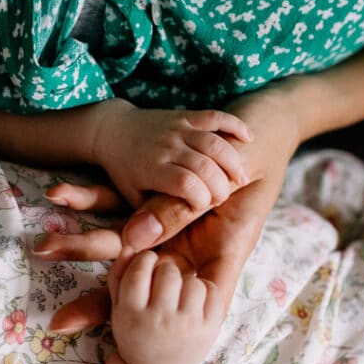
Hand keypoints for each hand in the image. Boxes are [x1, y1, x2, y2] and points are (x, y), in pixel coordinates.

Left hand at [47, 164, 287, 332]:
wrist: (265, 131)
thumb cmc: (259, 172)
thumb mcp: (230, 203)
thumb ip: (180, 218)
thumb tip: (134, 241)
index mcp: (188, 259)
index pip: (139, 290)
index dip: (101, 309)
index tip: (60, 323)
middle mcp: (168, 243)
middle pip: (115, 259)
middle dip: (75, 261)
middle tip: (37, 268)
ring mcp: (158, 215)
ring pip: (109, 228)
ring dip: (72, 232)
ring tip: (38, 237)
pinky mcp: (151, 185)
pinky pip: (116, 194)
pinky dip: (88, 194)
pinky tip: (58, 191)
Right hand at [108, 251, 222, 363]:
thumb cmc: (134, 333)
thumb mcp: (118, 307)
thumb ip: (120, 275)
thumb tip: (129, 246)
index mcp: (131, 315)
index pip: (139, 272)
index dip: (145, 260)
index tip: (147, 261)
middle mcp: (159, 322)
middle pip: (168, 273)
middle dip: (166, 270)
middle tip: (165, 277)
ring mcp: (187, 327)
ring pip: (192, 282)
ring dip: (187, 281)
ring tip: (180, 291)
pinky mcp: (209, 331)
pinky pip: (212, 293)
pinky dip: (206, 290)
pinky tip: (195, 298)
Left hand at [120, 85, 302, 250]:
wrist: (114, 130)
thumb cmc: (126, 172)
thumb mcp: (133, 197)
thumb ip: (149, 216)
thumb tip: (145, 246)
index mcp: (152, 170)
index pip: (184, 184)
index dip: (201, 197)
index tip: (205, 207)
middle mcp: (167, 148)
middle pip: (203, 165)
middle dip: (220, 184)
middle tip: (225, 198)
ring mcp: (178, 129)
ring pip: (213, 142)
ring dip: (233, 161)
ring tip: (242, 178)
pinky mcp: (187, 116)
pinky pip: (215, 116)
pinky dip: (234, 125)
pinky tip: (248, 138)